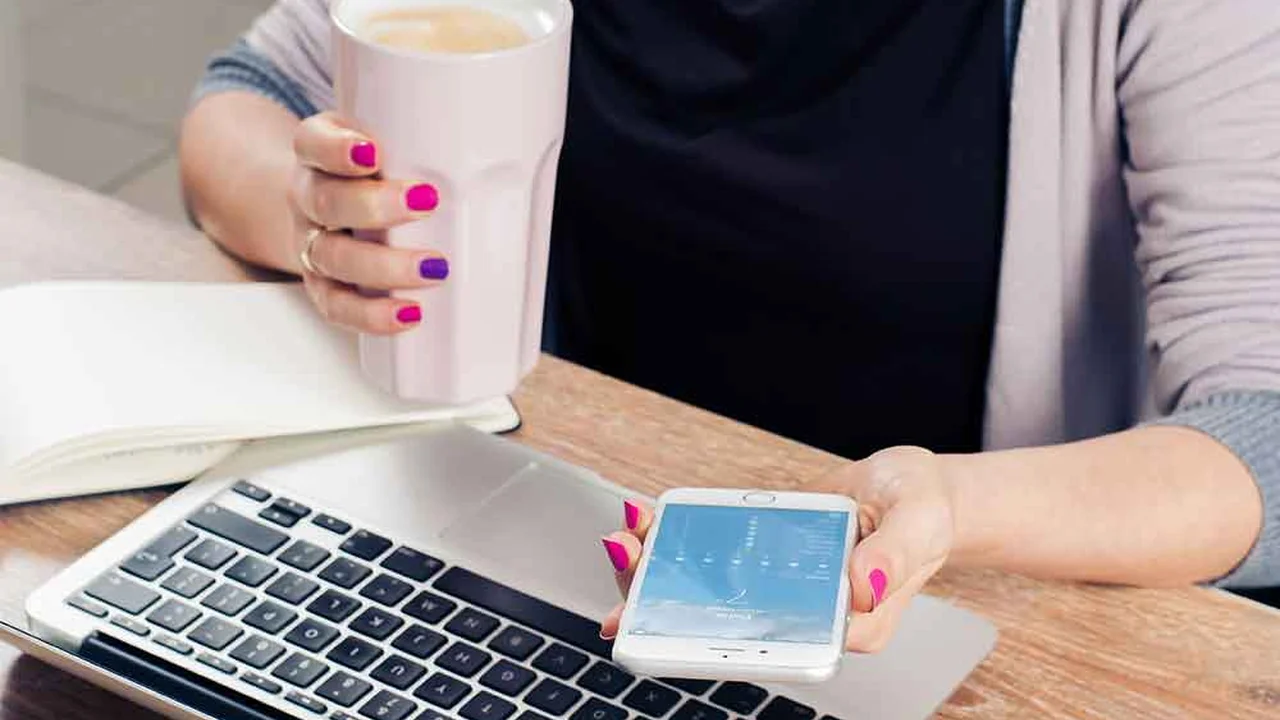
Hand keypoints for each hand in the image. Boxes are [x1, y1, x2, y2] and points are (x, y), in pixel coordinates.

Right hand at [290, 112, 447, 333]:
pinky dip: (372, 315)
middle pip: (327, 202)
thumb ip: (419, 145)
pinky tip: (409, 314)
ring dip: (384, 267)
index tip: (371, 153)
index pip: (313, 142)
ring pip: (334, 258)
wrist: (325, 210)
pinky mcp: (322, 287)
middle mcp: (308, 198)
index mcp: (318, 154)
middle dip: (376, 206)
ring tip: (433, 269)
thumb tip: (501, 160)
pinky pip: (338, 306)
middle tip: (426, 202)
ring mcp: (311, 245)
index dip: (336, 149)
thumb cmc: (372, 176)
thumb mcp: (387, 144)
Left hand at [598, 447, 955, 652]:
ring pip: (710, 590)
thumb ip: (894, 555)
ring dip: (661, 569)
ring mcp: (780, 585)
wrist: (913, 486)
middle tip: (627, 557)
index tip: (665, 623)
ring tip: (624, 538)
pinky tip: (650, 522)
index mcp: (843, 625)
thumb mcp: (919, 522)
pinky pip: (716, 554)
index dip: (712, 642)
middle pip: (725, 623)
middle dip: (664, 600)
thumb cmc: (923, 509)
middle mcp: (803, 613)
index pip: (772, 647)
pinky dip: (680, 539)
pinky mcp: (763, 554)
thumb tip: (861, 584)